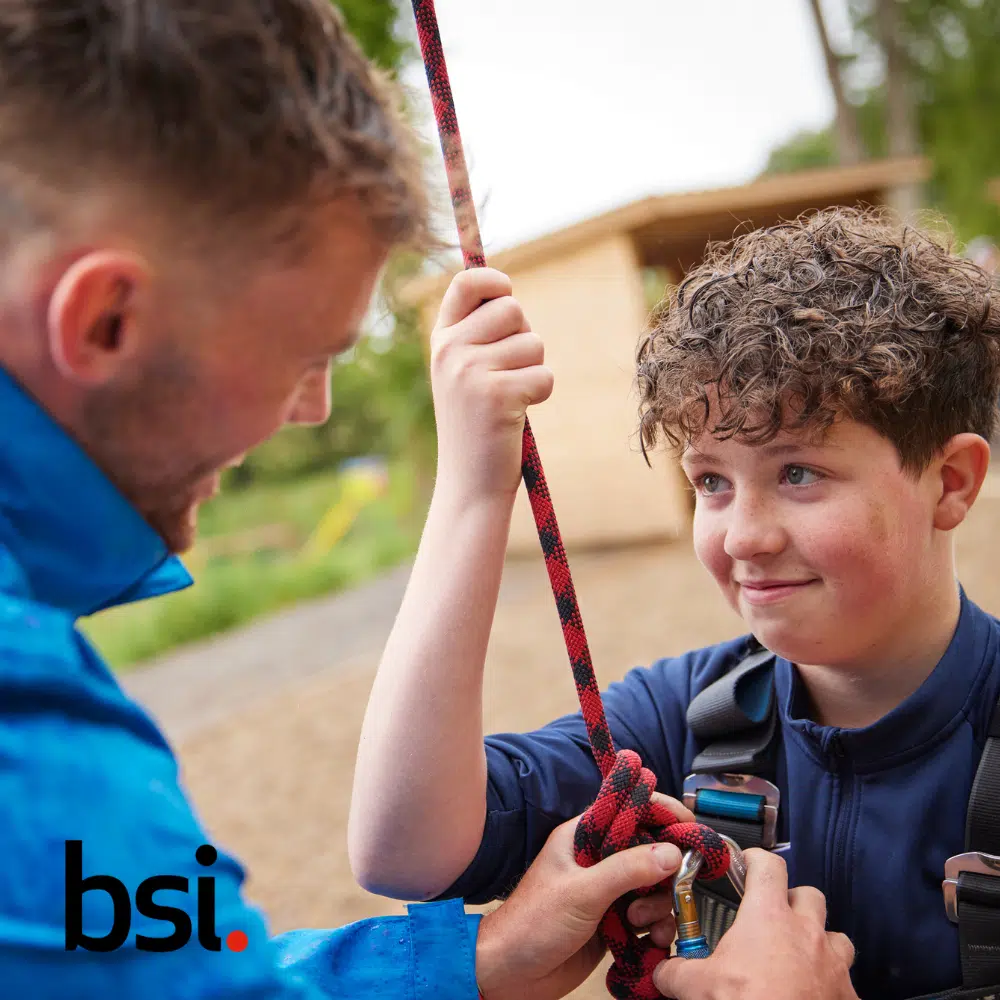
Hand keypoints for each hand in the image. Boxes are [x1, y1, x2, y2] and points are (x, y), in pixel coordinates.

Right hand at [429, 268, 552, 503]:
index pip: (467, 283)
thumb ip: (477, 335)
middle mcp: (449, 351)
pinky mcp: (497, 394)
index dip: (495, 282)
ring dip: (534, 371)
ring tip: (511, 399)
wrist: (469, 484)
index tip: (506, 293)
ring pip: (533, 344)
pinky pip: (543, 375)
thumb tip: (506, 293)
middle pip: (513, 310)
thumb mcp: (464, 374)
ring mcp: (470, 372)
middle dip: (525, 338)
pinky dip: (540, 394)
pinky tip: (518, 415)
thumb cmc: (476, 427)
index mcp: (440, 341)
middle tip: (510, 373)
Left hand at [475, 814, 682, 999]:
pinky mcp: (614, 922)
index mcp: (584, 836)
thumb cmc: (530, 924)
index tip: (687, 827)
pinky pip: (648, 918)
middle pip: (649, 850)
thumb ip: (626, 870)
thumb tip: (670, 851)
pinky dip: (656, 927)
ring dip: (658, 905)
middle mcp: (598, 859)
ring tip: (639, 923)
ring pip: (653, 887)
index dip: (660, 813)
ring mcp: (607, 891)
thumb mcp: (581, 893)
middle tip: (670, 887)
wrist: (511, 975)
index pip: (629, 810)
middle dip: (665, 871)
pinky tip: (650, 940)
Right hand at [652, 849, 857, 999]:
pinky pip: (846, 981)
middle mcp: (807, 933)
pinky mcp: (849, 996)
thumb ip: (676, 972)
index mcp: (769, 918)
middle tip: (773, 920)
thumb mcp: (699, 987)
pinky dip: (831, 984)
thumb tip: (663, 972)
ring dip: (819, 941)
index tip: (746, 865)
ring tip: (799, 958)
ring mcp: (834, 964)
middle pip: (809, 895)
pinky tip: (814, 995)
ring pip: (835, 936)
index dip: (756, 860)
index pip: (768, 866)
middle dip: (793, 902)